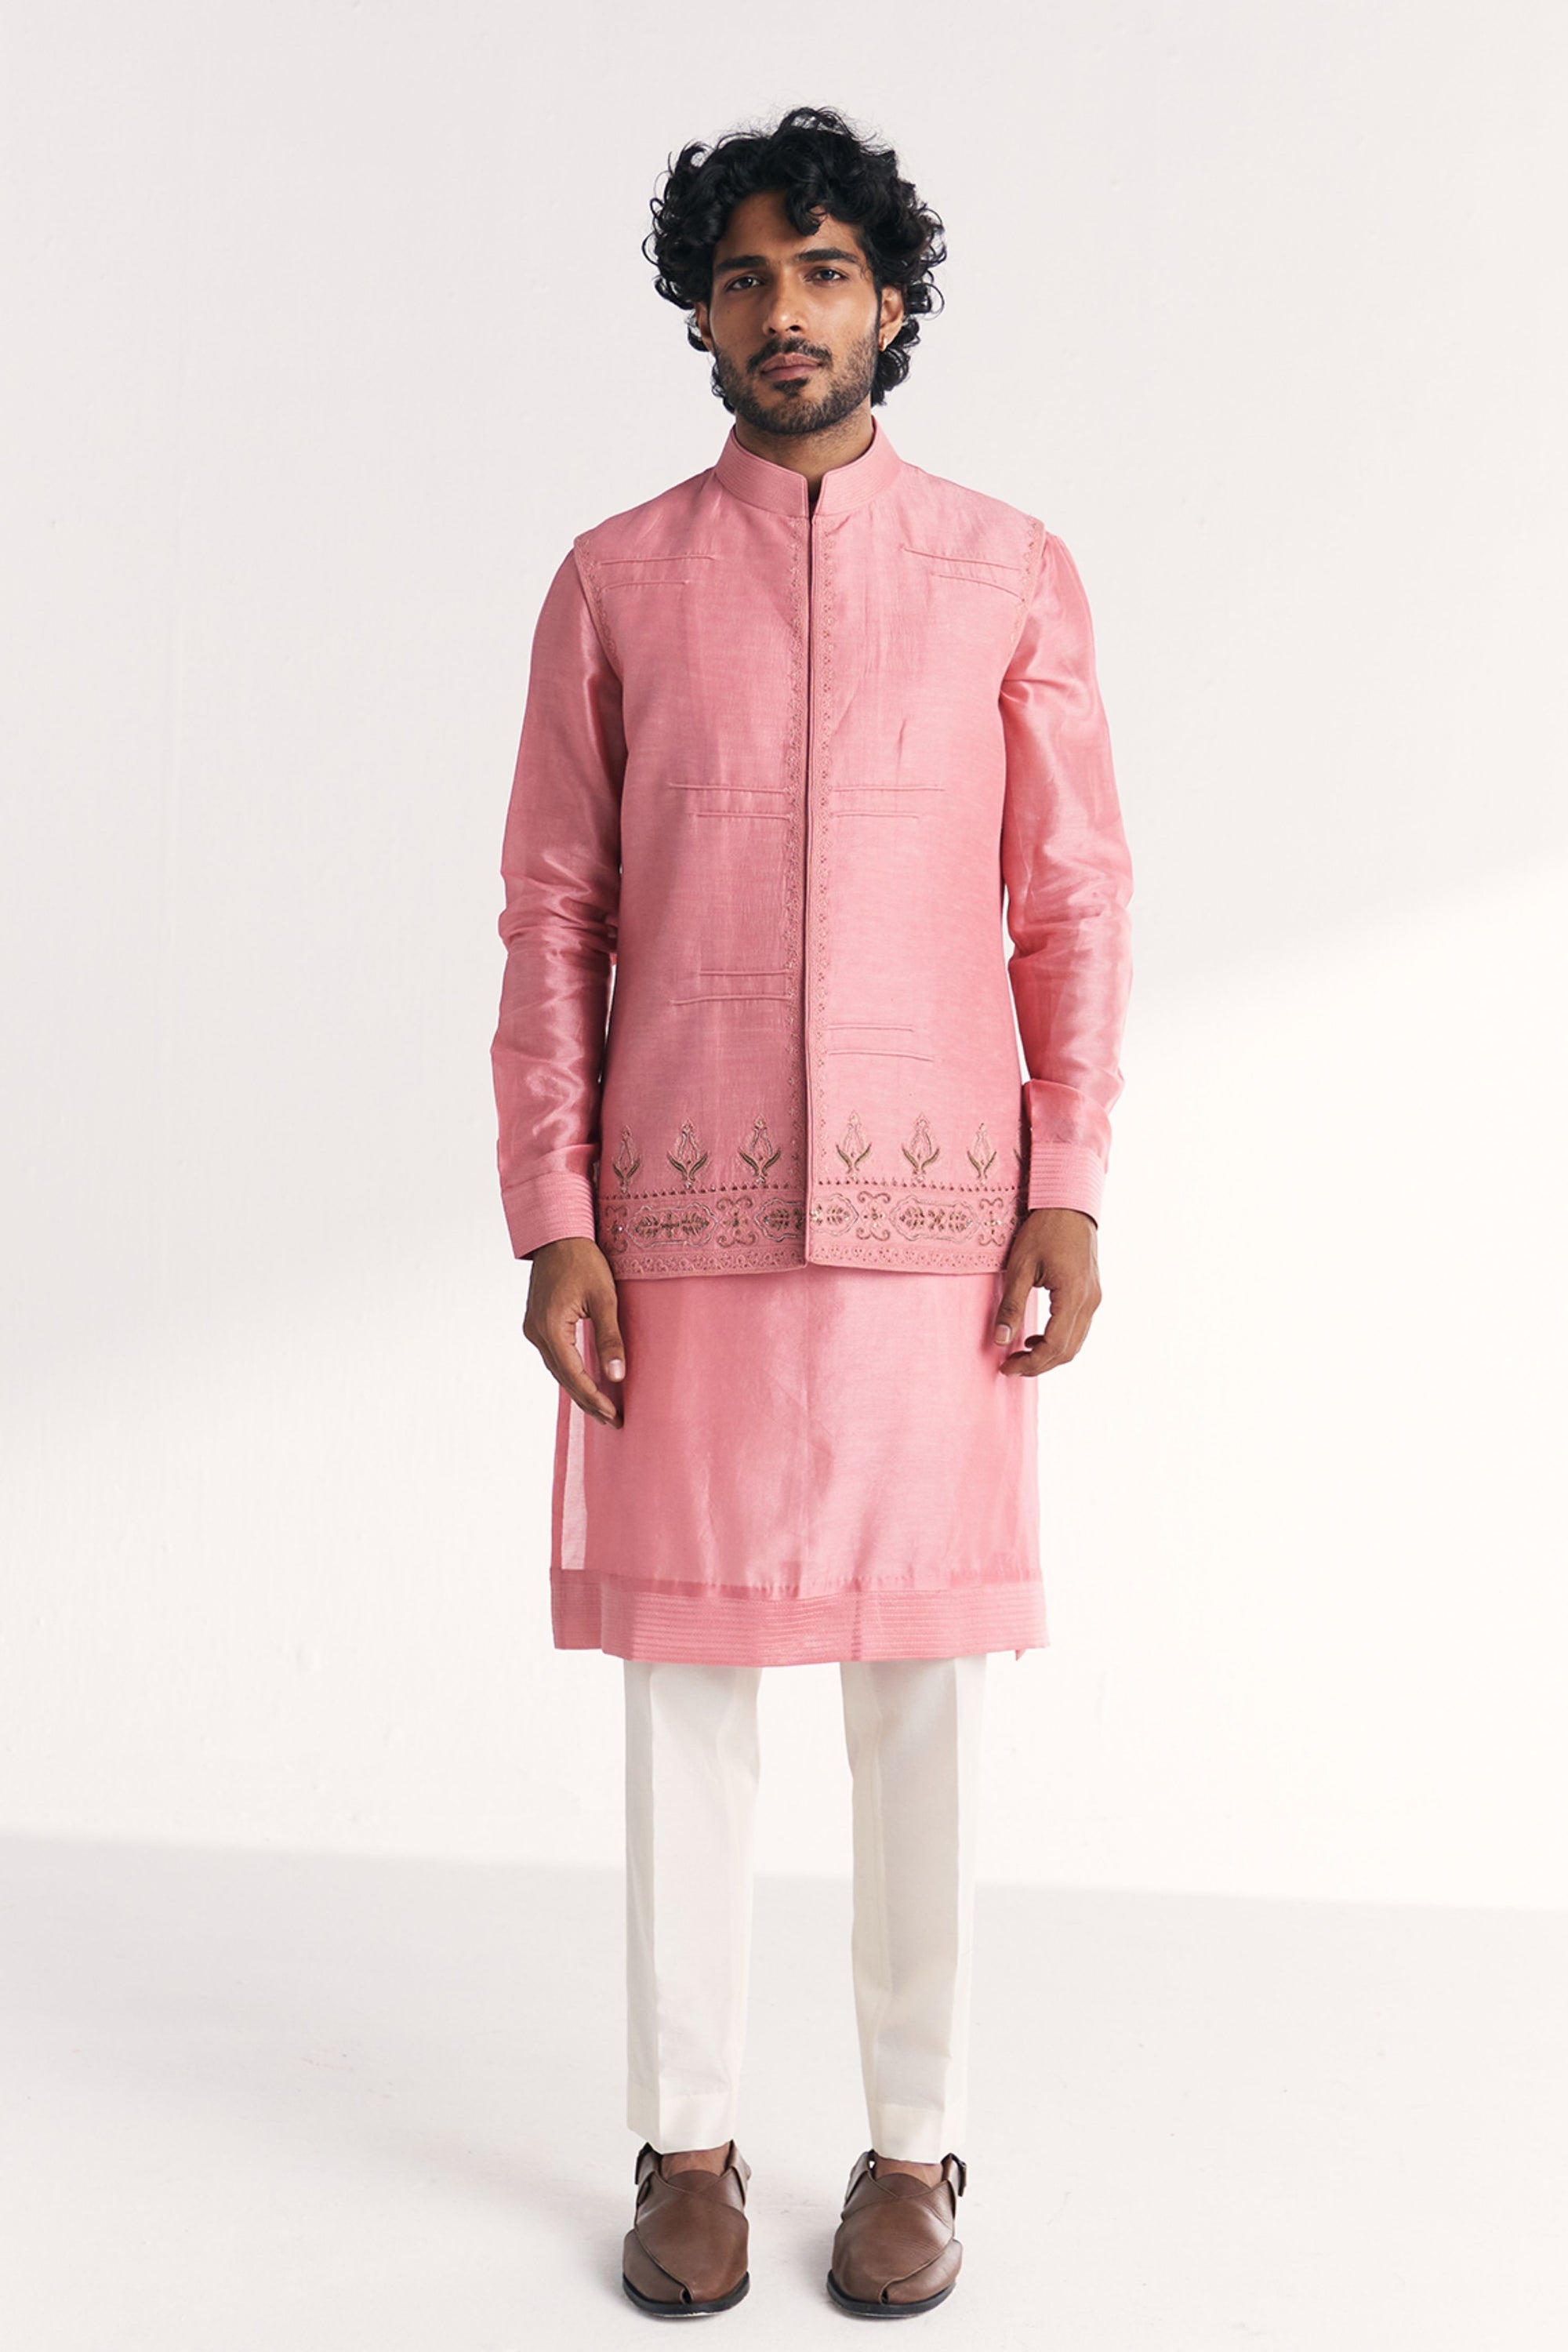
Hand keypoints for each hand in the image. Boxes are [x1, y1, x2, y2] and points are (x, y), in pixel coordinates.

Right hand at [522, 1237, 625, 1423]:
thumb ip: (610, 1338)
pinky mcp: (537, 1323)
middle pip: (563, 1378)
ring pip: (557, 1369)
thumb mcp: (605, 1298)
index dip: (595, 1399)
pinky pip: (554, 1356)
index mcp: (551, 1328)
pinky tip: (585, 1381)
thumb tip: (617, 1377)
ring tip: (602, 1408)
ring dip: (578, 1389)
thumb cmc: (584, 1261)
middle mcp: (536, 1333)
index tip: (614, 1416)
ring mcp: (533, 1328)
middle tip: (612, 1420)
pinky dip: (570, 1372)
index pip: (574, 1376)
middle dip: (588, 1401)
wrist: (558, 1235)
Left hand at [994, 1207, 1101, 1376]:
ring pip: (1075, 1343)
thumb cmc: (1043, 1230)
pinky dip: (1059, 1341)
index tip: (1006, 1367)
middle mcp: (1090, 1301)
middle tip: (1011, 1367)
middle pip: (1067, 1351)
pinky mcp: (1092, 1294)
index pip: (1054, 1346)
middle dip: (1039, 1365)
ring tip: (1020, 1355)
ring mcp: (1094, 1298)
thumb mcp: (1020, 1267)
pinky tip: (1036, 1338)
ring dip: (1049, 1355)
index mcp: (1073, 1296)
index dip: (1030, 1363)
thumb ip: (1011, 1306)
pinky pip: (1078, 1329)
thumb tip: (1000, 1340)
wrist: (1068, 1204)